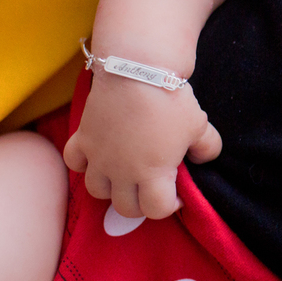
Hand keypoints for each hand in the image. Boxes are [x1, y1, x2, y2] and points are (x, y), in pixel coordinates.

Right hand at [62, 69, 221, 218]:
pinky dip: (84, 164)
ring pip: (97, 191)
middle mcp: (121, 172)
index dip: (170, 206)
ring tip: (126, 174)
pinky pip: (74, 163)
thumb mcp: (200, 126)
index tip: (176, 193)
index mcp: (152, 174)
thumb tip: (202, 159)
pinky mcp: (82, 138)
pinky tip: (99, 157)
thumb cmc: (171, 101)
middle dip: (142, 203)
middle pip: (126, 208)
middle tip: (152, 187)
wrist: (137, 70)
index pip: (156, 210)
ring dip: (113, 189)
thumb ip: (207, 148)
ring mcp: (98, 157)